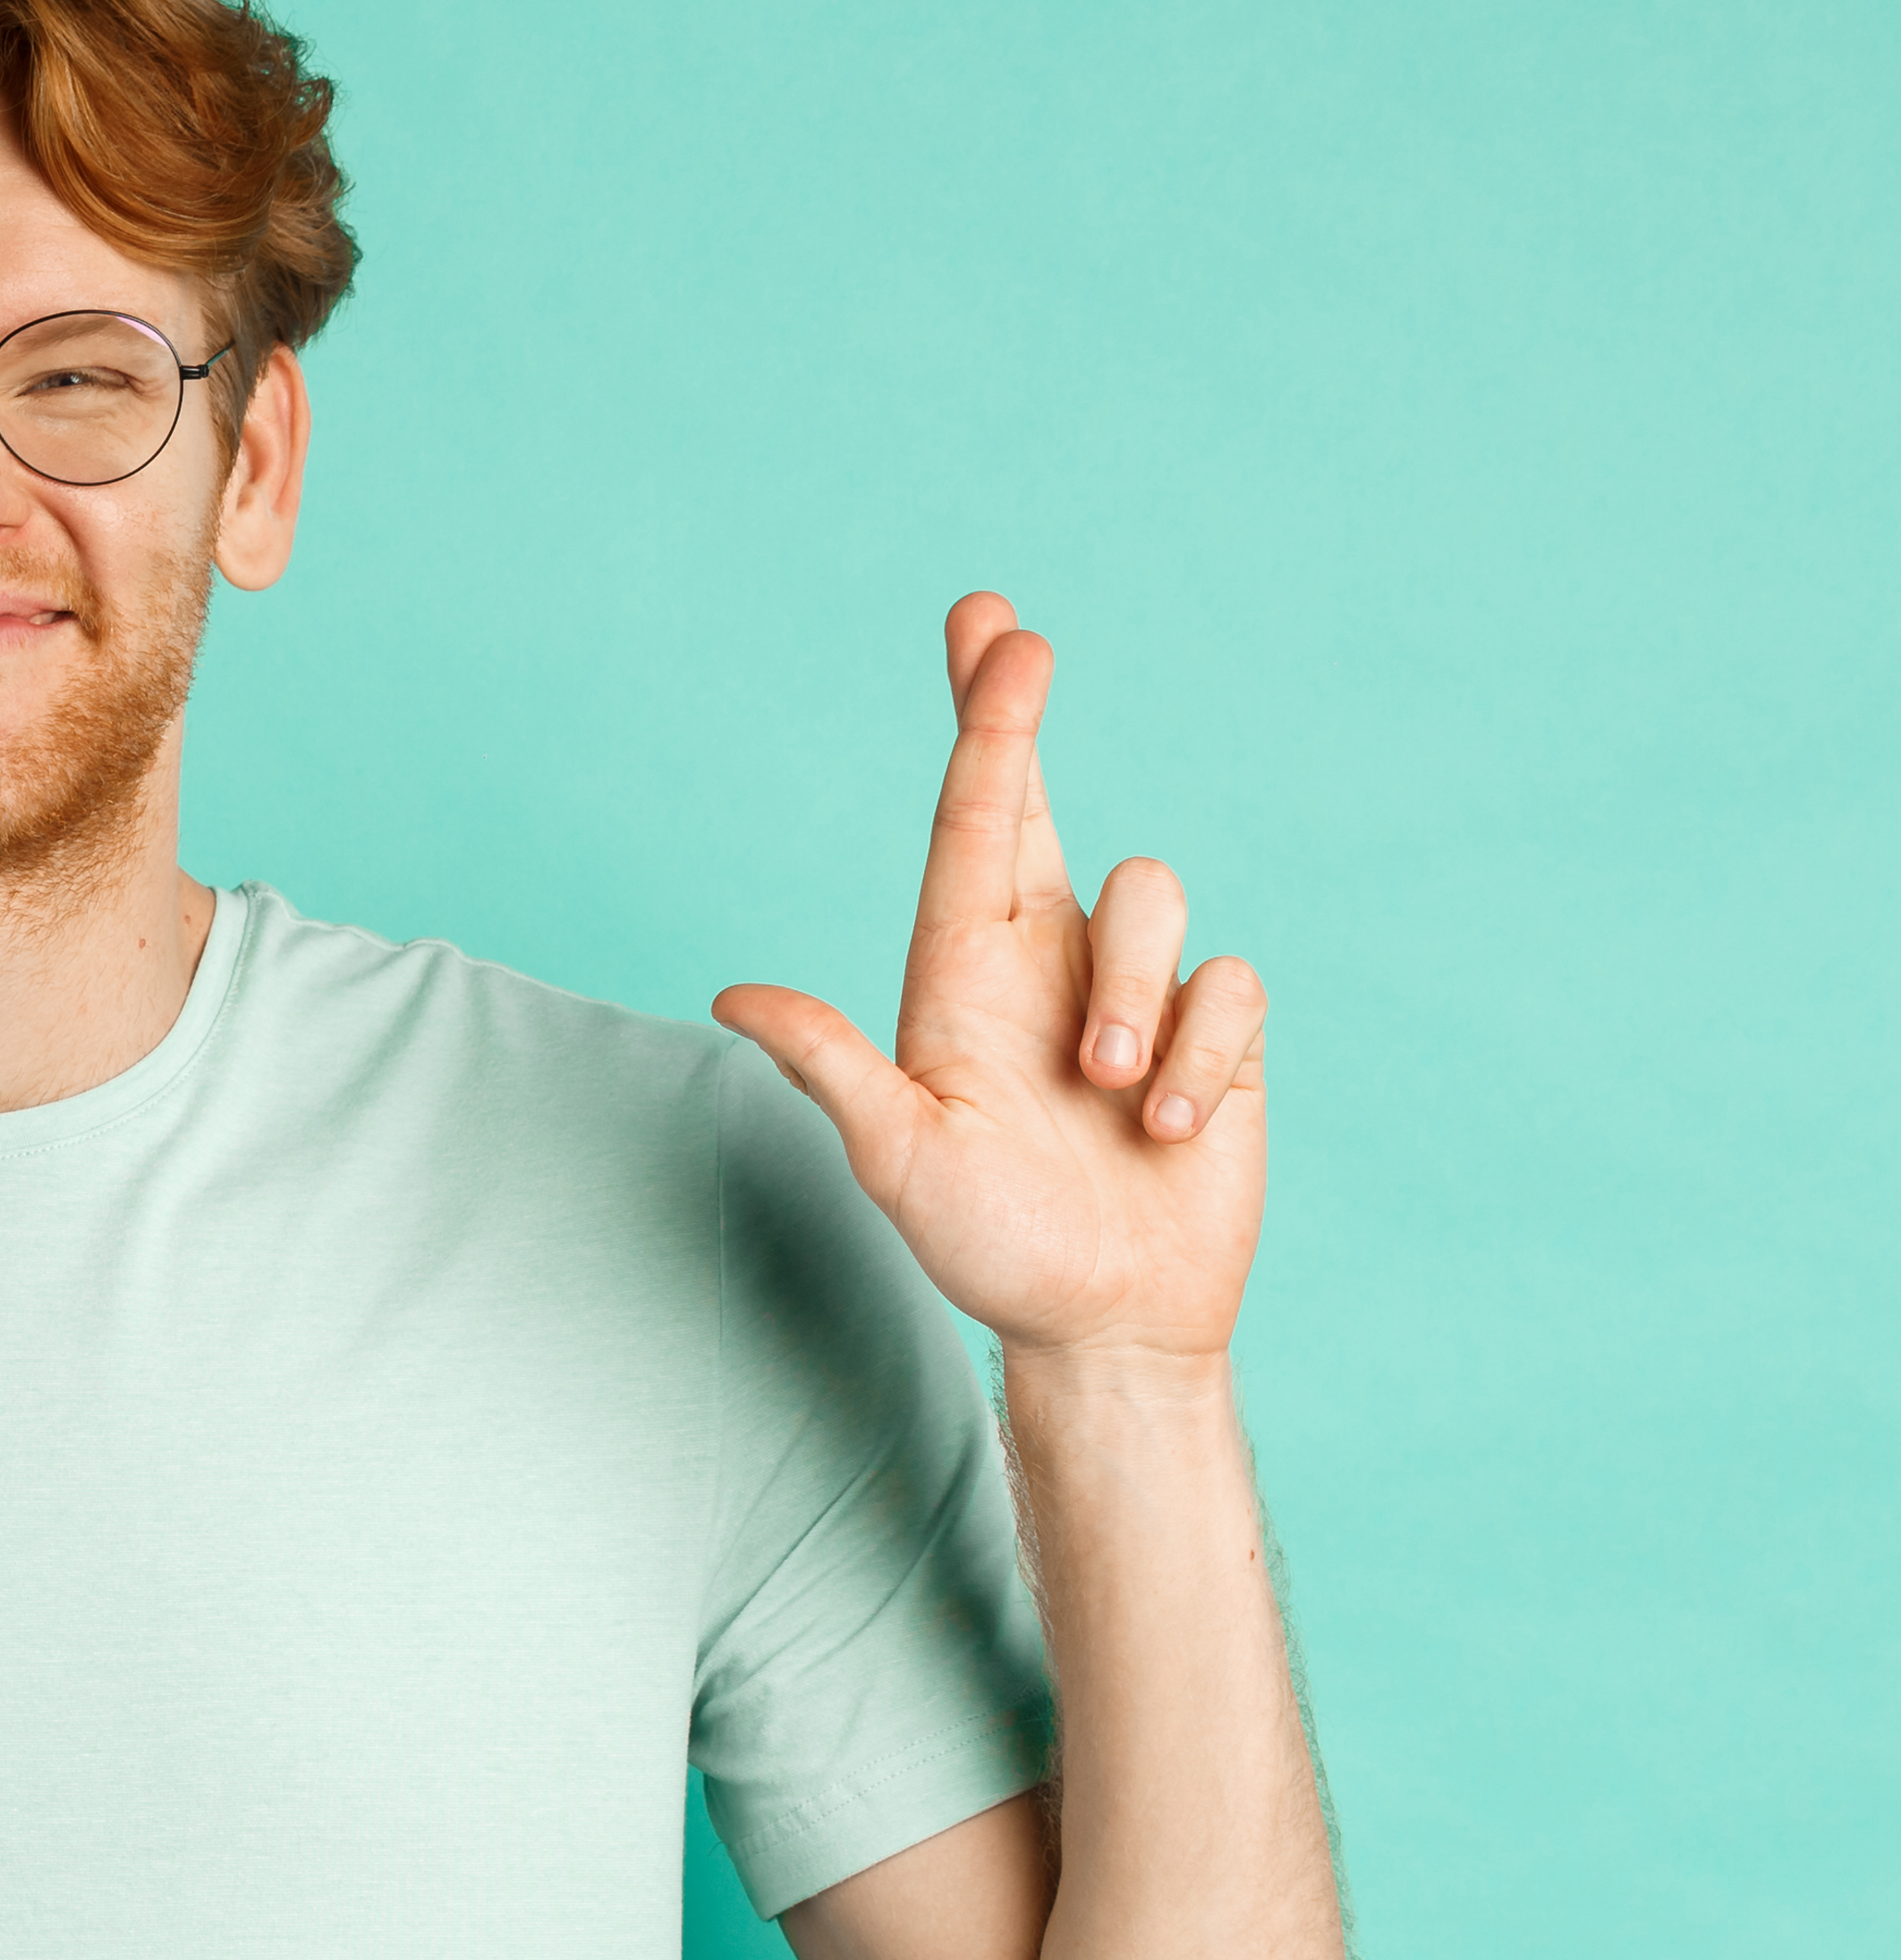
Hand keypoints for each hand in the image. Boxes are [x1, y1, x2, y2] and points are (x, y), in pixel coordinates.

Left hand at [713, 594, 1265, 1363]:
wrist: (1105, 1326)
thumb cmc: (990, 1248)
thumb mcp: (899, 1160)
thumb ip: (833, 1070)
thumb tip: (731, 999)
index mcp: (960, 976)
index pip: (969, 826)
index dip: (981, 728)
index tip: (990, 634)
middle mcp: (1044, 963)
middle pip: (1035, 804)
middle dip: (1015, 716)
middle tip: (1014, 634)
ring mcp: (1133, 992)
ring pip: (1152, 893)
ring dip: (1133, 998)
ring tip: (1107, 1097)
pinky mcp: (1216, 1034)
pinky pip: (1228, 985)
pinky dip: (1202, 1058)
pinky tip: (1169, 1134)